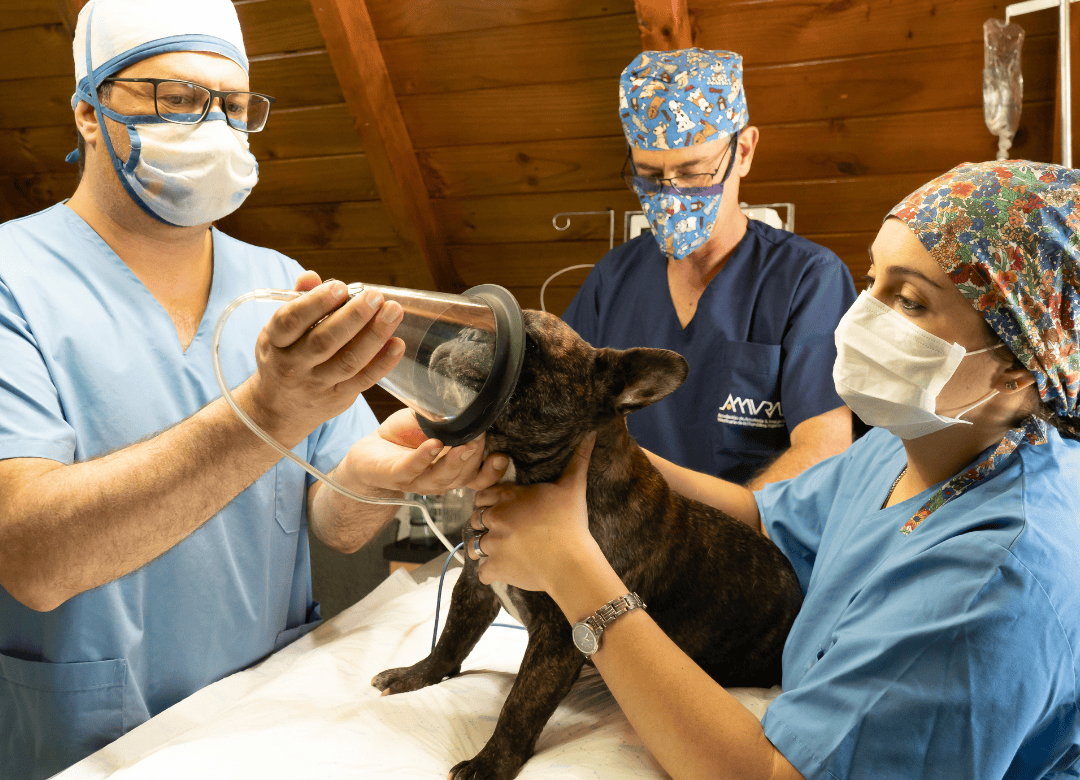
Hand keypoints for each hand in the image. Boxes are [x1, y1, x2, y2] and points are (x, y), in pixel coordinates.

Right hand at [243, 271, 405, 446]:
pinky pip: (363, 380)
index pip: (291, 320)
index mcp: (274, 341)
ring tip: (393, 311)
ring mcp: (316, 384)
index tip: (340, 286)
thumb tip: (312, 277)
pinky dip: (383, 363)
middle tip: (374, 296)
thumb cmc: (283, 358)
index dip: (315, 302)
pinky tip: (397, 343)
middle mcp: (293, 365)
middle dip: (353, 316)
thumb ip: (298, 302)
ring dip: (374, 335)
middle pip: (324, 340)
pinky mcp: (338, 398)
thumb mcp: (278, 332)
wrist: (278, 409)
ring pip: (348, 361)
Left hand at [335, 409, 510, 496]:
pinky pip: (412, 468)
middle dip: (474, 457)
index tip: (501, 457)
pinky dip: (424, 457)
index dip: (493, 472)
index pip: (479, 478)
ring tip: (464, 444)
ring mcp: (417, 480)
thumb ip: (449, 418)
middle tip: (479, 437)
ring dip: (455, 461)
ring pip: (442, 477)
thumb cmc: (404, 439)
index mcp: (453, 470)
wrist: (368, 454)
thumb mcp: (431, 425)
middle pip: (464, 475)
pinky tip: (433, 444)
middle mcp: (439, 480)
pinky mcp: (395, 475)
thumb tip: (466, 396)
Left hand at [467, 432, 596, 592]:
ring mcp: (493, 545)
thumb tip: (590, 434)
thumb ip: (577, 460)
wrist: (571, 563)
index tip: (502, 510)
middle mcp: (495, 519)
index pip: (481, 495)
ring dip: (485, 548)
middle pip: (475, 520)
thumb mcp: (573, 487)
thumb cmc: (571, 523)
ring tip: (503, 550)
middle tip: (504, 530)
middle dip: (486, 525)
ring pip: (475, 545)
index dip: (489, 503)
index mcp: (508, 497)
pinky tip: (506, 569)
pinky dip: (491, 572)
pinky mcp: (496, 568)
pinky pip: (482, 571)